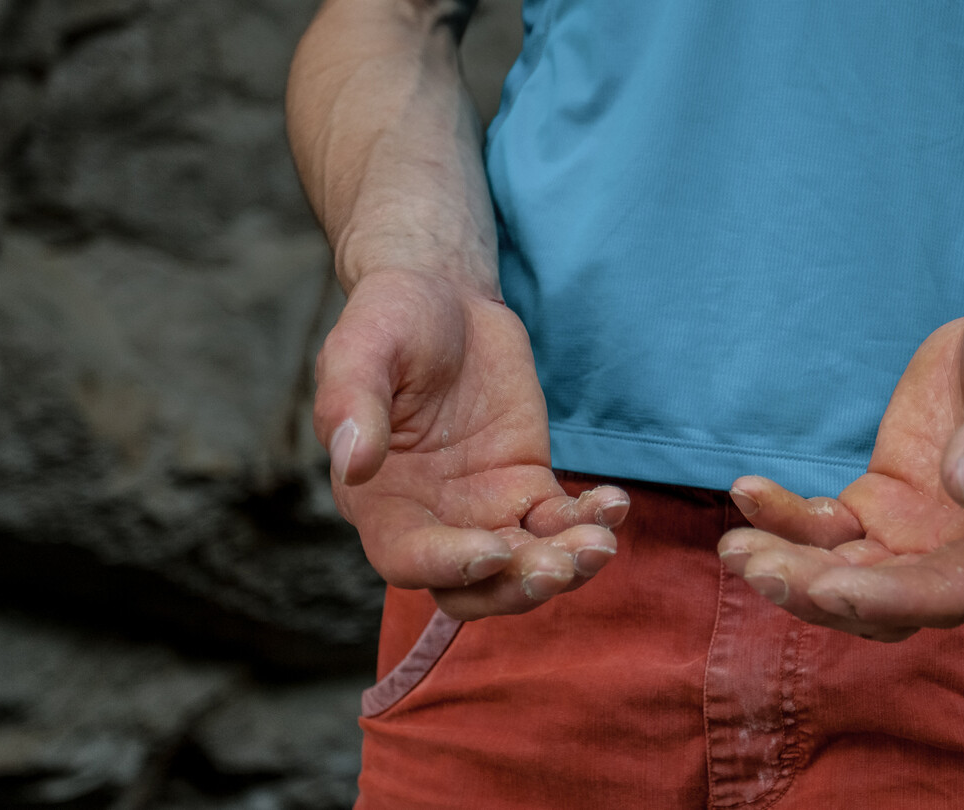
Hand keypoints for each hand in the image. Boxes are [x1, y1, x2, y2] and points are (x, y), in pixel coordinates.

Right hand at [314, 270, 628, 619]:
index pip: (407, 558)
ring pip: (525, 565)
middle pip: (474, 587)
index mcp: (378, 501)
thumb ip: (350, 403)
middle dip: (518, 587)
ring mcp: (484, 507)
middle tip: (560, 566)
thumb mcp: (360, 348)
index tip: (493, 551)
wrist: (442, 296)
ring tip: (600, 542)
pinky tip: (614, 504)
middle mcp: (431, 519)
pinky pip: (561, 521)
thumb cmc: (390, 321)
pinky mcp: (527, 484)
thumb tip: (352, 462)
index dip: (448, 566)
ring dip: (565, 565)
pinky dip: (590, 521)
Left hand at [717, 294, 963, 640]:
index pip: (950, 592)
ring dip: (792, 569)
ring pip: (847, 575)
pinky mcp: (880, 505)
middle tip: (757, 566)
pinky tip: (749, 493)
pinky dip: (785, 520)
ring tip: (735, 547)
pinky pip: (825, 530)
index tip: (830, 588)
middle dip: (819, 592)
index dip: (890, 599)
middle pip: (886, 602)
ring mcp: (916, 534)